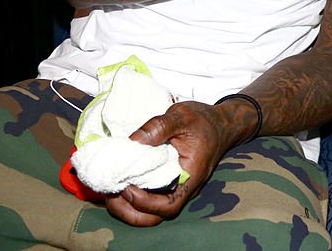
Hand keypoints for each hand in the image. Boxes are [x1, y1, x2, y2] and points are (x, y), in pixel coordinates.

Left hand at [104, 100, 230, 226]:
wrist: (221, 124)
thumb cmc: (203, 120)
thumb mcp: (181, 116)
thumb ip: (157, 127)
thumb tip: (130, 142)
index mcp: (191, 175)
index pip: (169, 205)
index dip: (144, 202)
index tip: (126, 186)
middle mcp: (185, 188)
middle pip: (156, 216)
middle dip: (129, 212)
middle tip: (110, 194)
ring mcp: (178, 188)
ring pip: (152, 213)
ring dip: (129, 208)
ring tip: (111, 191)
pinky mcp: (171, 184)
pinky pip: (152, 200)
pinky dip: (134, 199)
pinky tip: (121, 183)